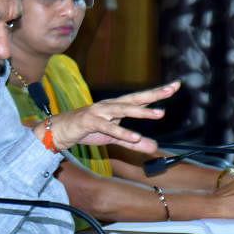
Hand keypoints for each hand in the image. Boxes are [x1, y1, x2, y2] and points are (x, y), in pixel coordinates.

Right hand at [42, 82, 179, 153]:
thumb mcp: (112, 138)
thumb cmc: (85, 131)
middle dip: (154, 93)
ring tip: (159, 114)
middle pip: (134, 98)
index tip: (175, 86)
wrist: (58, 131)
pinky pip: (108, 128)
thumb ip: (132, 141)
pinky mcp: (89, 122)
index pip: (140, 98)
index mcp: (115, 107)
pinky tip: (135, 136)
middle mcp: (109, 105)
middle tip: (172, 89)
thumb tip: (153, 147)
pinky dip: (122, 132)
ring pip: (123, 110)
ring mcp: (99, 112)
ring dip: (142, 111)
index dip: (157, 92)